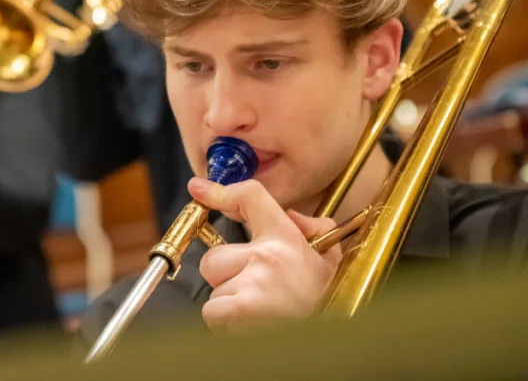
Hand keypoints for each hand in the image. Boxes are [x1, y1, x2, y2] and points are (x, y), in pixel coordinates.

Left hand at [187, 177, 341, 336]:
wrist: (328, 338)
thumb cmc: (325, 299)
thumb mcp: (327, 255)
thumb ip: (310, 228)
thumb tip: (290, 215)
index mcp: (286, 237)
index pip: (250, 197)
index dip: (219, 192)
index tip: (199, 190)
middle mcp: (267, 255)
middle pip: (213, 258)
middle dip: (225, 277)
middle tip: (253, 289)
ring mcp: (252, 282)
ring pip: (213, 288)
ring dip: (228, 302)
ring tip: (257, 310)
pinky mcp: (241, 309)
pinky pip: (211, 312)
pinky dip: (224, 323)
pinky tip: (248, 324)